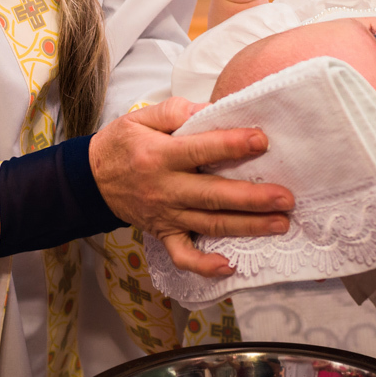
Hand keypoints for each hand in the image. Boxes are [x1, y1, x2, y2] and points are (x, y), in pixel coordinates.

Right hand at [89, 97, 293, 277]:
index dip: (232, 144)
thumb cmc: (121, 144)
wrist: (90, 180)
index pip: (201, 150)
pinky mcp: (163, 233)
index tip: (262, 140)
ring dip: (247, 227)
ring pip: (210, 224)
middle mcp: (165, 188)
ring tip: (280, 224)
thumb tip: (210, 110)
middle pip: (214, 195)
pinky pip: (182, 255)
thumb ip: (174, 110)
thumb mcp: (140, 117)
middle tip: (285, 198)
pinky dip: (204, 265)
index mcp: (160, 156)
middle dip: (252, 198)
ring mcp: (165, 215)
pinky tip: (229, 266)